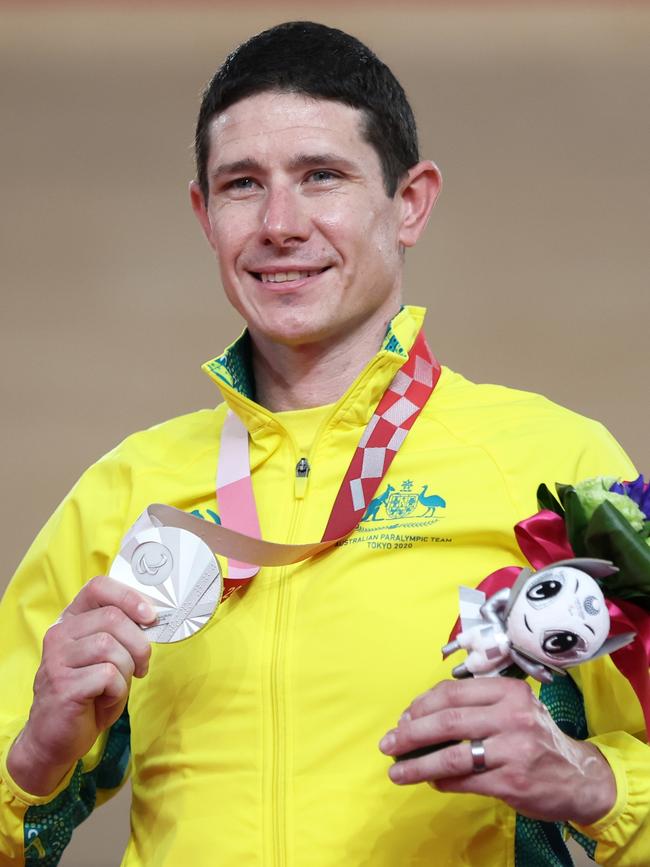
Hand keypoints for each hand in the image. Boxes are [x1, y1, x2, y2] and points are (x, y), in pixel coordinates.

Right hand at [7, 575, 155, 795]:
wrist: (56, 738)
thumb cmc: (88, 694)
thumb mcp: (106, 656)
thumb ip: (122, 633)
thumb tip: (153, 618)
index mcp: (70, 621)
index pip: (98, 587)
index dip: (129, 597)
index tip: (150, 616)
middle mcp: (59, 635)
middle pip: (113, 618)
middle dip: (139, 643)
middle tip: (141, 665)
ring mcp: (57, 660)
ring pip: (111, 647)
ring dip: (127, 669)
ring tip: (119, 684)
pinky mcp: (63, 686)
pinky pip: (108, 676)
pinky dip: (118, 689)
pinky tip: (106, 698)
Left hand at [379, 678, 615, 825]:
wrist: (579, 777)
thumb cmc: (534, 738)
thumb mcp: (512, 710)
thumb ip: (474, 708)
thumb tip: (416, 719)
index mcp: (509, 691)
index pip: (453, 691)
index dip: (421, 705)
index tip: (403, 718)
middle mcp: (513, 717)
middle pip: (447, 720)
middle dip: (410, 733)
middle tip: (387, 744)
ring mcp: (514, 750)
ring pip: (452, 755)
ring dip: (417, 764)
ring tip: (396, 771)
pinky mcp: (513, 783)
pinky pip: (465, 780)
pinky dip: (441, 780)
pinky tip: (430, 780)